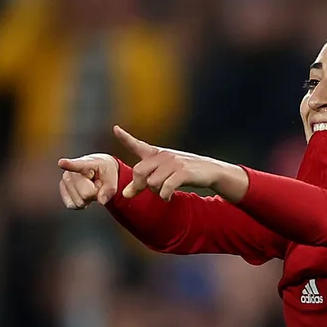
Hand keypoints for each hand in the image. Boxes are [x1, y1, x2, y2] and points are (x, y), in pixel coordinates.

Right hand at [56, 153, 118, 208]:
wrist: (96, 169)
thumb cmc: (103, 171)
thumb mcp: (112, 177)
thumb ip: (109, 189)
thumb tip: (101, 201)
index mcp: (85, 163)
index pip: (76, 165)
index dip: (68, 164)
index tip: (61, 162)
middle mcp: (71, 171)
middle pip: (86, 194)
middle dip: (94, 193)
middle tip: (95, 184)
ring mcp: (65, 181)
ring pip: (79, 202)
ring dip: (88, 198)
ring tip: (89, 187)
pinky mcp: (62, 191)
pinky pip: (72, 205)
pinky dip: (81, 204)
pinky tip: (82, 194)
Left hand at [112, 125, 247, 201]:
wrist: (211, 170)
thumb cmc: (184, 172)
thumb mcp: (164, 173)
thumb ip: (144, 182)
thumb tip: (125, 195)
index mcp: (157, 153)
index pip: (137, 144)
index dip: (125, 137)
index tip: (115, 129)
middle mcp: (163, 156)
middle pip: (139, 172)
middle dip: (140, 185)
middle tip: (148, 191)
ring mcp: (174, 163)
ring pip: (152, 182)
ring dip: (156, 192)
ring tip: (164, 192)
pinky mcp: (183, 172)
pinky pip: (165, 188)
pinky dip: (165, 196)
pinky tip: (168, 198)